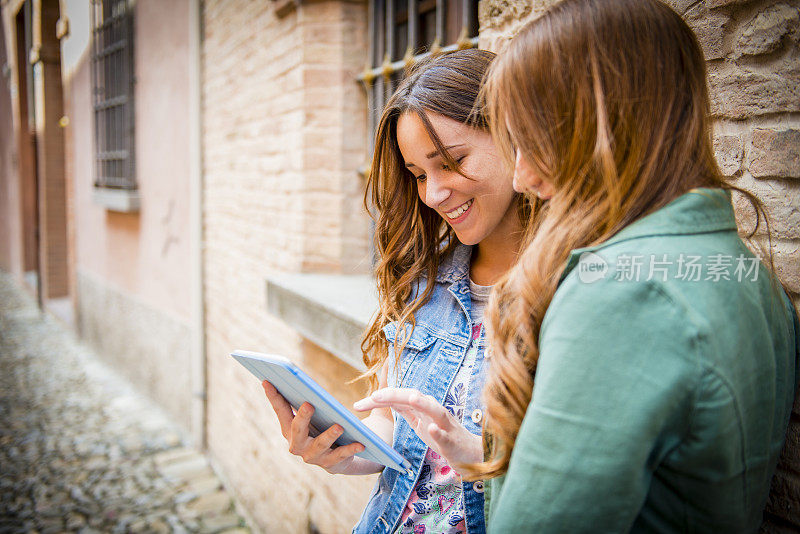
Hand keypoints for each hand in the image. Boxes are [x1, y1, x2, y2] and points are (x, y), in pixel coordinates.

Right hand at [261, 380, 364, 473]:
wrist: (338, 457)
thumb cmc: (323, 427)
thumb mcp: (315, 413)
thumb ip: (308, 397)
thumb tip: (302, 376)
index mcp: (289, 428)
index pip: (280, 410)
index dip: (273, 396)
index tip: (267, 380)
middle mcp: (297, 444)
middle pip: (297, 430)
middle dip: (302, 418)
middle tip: (308, 404)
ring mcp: (313, 456)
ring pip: (320, 445)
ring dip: (329, 435)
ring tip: (339, 426)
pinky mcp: (331, 464)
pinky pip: (341, 456)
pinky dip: (350, 449)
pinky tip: (360, 443)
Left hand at [354, 387, 481, 467]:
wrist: (469, 454)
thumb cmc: (442, 436)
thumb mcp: (419, 421)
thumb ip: (404, 409)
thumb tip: (383, 399)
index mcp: (422, 407)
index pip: (397, 398)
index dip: (378, 399)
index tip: (357, 405)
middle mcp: (433, 410)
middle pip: (412, 397)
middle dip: (393, 395)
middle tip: (374, 396)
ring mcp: (445, 424)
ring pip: (434, 410)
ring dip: (422, 403)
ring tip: (409, 398)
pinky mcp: (453, 440)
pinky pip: (445, 435)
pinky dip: (439, 431)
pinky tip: (432, 429)